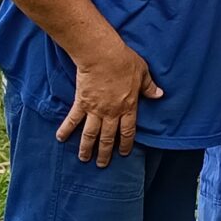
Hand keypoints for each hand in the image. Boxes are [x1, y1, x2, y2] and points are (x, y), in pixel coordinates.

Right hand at [60, 40, 160, 164]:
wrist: (103, 55)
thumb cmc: (125, 62)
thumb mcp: (142, 73)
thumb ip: (149, 87)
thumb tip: (160, 94)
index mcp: (128, 107)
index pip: (128, 132)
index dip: (126, 145)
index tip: (123, 154)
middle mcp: (111, 113)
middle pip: (108, 138)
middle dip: (104, 153)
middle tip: (102, 165)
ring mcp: (95, 109)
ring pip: (90, 134)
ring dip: (86, 148)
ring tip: (83, 158)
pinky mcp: (81, 103)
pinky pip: (73, 119)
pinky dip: (66, 129)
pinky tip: (60, 138)